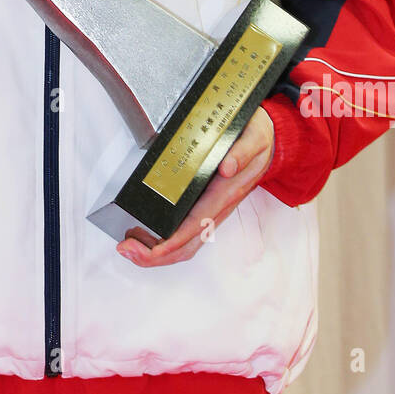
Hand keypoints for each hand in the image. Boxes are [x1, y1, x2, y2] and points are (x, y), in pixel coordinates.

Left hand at [116, 105, 274, 267]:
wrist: (269, 141)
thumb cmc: (258, 139)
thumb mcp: (254, 138)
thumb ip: (242, 152)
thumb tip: (227, 168)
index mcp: (225, 194)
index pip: (194, 227)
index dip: (169, 243)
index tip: (146, 249)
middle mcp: (218, 208)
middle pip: (186, 246)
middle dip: (154, 255)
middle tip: (125, 249)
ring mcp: (213, 211)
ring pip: (186, 244)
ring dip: (157, 252)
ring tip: (130, 246)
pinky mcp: (207, 207)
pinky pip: (187, 233)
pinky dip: (164, 240)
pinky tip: (146, 234)